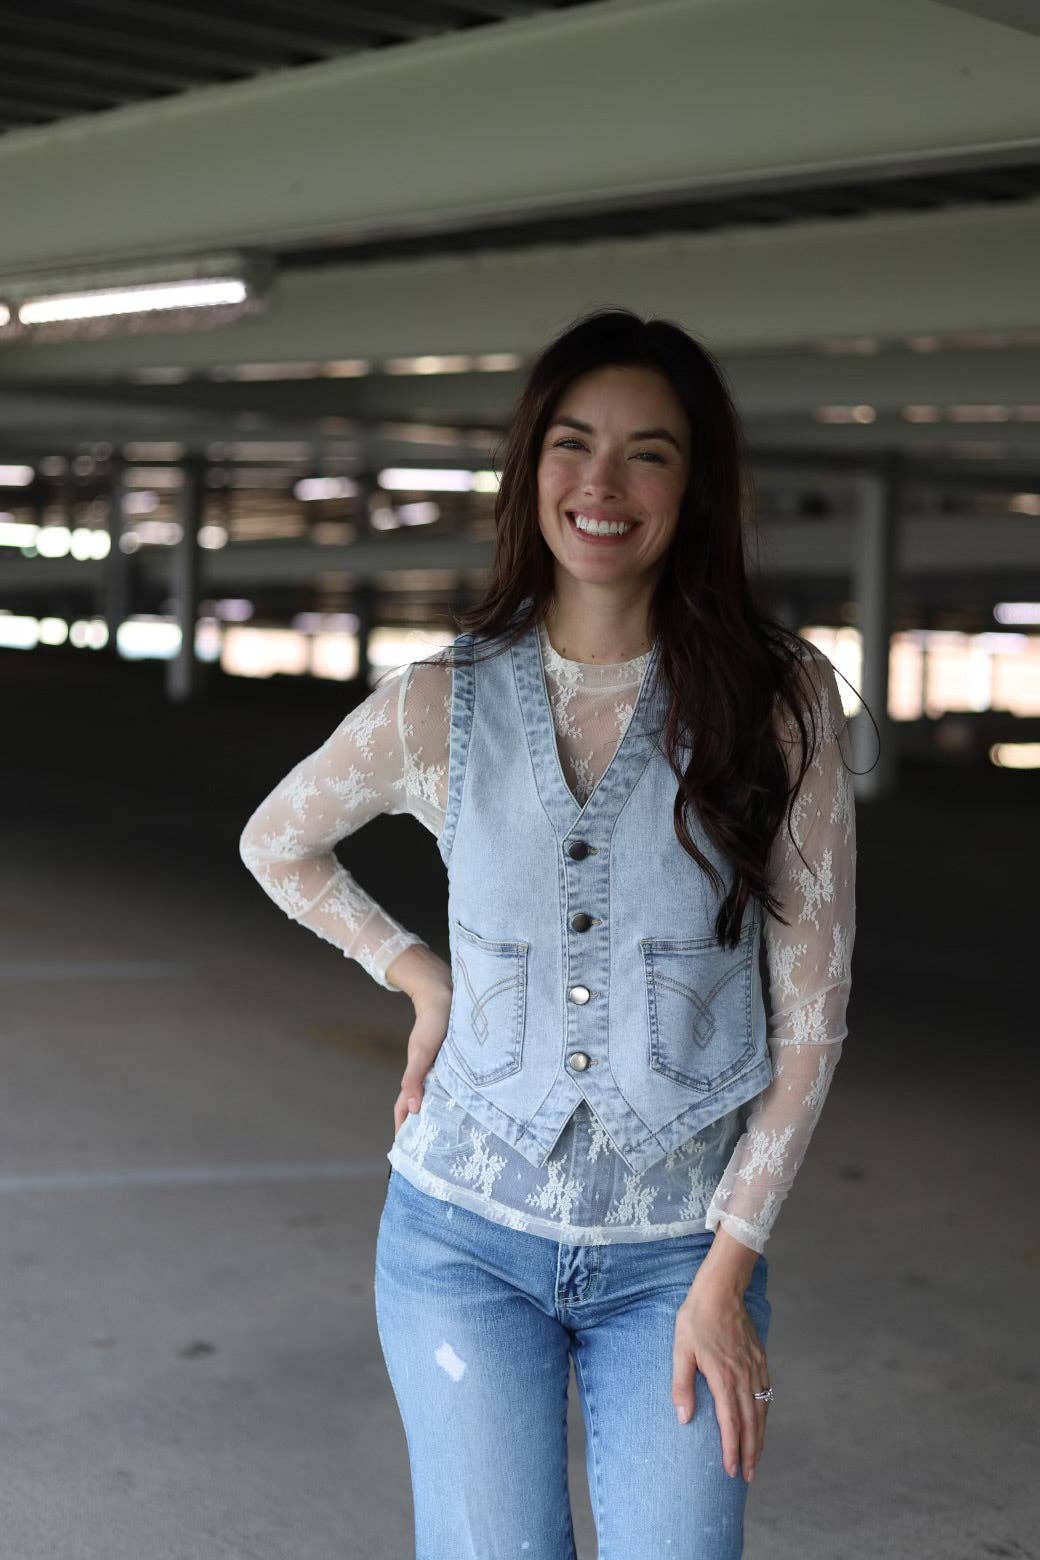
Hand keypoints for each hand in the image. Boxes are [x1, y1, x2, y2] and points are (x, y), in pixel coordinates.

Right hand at [392, 979, 452, 1134]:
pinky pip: (450, 1085)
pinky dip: (452, 1098)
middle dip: (421, 1127)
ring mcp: (440, 1068)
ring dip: (437, 1114)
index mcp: (416, 1075)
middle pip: (419, 1106)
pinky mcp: (453, 1061)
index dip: (402, 1127)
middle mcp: (427, 1074)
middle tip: (429, 1151)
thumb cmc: (433, 1022)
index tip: (404, 1148)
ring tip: (447, 1134)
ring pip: (435, 1096)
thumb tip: (412, 1108)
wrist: (445, 993)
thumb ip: (414, 1079)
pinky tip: (464, 1105)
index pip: (404, 1107)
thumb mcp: (422, 1052)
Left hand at [671, 1280, 769, 1482]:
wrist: (721, 1290)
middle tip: (746, 1476)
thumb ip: (681, 1385)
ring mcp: (755, 1368)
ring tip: (756, 1459)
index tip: (731, 1470)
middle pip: (751, 1424)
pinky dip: (765, 1415)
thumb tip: (683, 1418)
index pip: (731, 1424)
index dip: (732, 1450)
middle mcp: (744, 1377)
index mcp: (723, 1378)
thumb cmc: (696, 1318)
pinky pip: (766, 1393)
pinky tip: (761, 1423)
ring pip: (762, 1411)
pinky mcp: (761, 1359)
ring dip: (760, 1438)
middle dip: (750, 1453)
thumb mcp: (680, 1350)